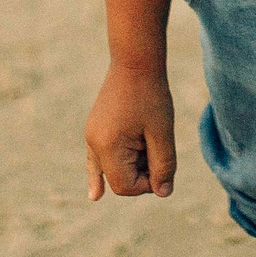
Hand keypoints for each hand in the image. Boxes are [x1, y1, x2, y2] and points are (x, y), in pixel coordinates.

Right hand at [85, 64, 176, 199]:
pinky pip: (96, 159)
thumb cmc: (151, 95)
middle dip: (141, 172)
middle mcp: (93, 144)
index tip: (163, 164)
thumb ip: (163, 165)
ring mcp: (91, 136)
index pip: (125, 186)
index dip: (148, 184)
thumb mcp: (162, 133)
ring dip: (132, 164)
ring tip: (145, 140)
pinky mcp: (95, 129)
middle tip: (157, 144)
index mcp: (107, 147)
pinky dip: (98, 174)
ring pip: (111, 168)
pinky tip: (94, 195)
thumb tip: (163, 193)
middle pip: (118, 179)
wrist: (135, 61)